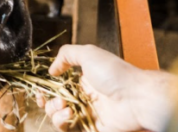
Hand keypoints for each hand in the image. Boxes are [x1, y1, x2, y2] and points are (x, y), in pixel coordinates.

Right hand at [34, 44, 176, 131]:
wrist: (137, 97)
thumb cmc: (117, 74)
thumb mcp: (89, 53)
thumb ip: (67, 55)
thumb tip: (52, 69)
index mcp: (83, 82)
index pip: (58, 88)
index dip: (46, 90)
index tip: (40, 91)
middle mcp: (84, 99)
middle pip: (55, 105)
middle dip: (47, 103)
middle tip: (49, 100)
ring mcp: (88, 115)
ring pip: (60, 119)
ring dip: (55, 113)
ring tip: (64, 107)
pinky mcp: (92, 129)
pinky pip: (71, 130)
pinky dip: (63, 124)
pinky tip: (69, 115)